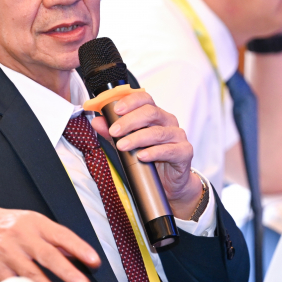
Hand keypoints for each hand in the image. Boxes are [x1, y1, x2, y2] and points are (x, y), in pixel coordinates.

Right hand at [0, 206, 101, 281]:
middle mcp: (21, 237)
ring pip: (31, 275)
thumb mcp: (30, 222)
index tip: (94, 261)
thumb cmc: (5, 225)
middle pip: (47, 256)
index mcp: (34, 223)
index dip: (79, 248)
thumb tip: (77, 252)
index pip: (61, 235)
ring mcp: (8, 254)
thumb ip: (53, 237)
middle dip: (67, 272)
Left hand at [89, 90, 203, 219]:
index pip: (145, 99)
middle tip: (114, 131)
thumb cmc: (149, 159)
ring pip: (158, 132)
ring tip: (122, 146)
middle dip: (129, 121)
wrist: (169, 182)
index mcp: (155, 115)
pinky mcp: (184, 152)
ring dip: (137, 138)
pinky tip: (142, 156)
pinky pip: (170, 150)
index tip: (115, 109)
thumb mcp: (127, 144)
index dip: (130, 101)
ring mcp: (178, 136)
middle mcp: (168, 121)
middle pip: (151, 112)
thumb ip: (113, 133)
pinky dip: (154, 152)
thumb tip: (97, 122)